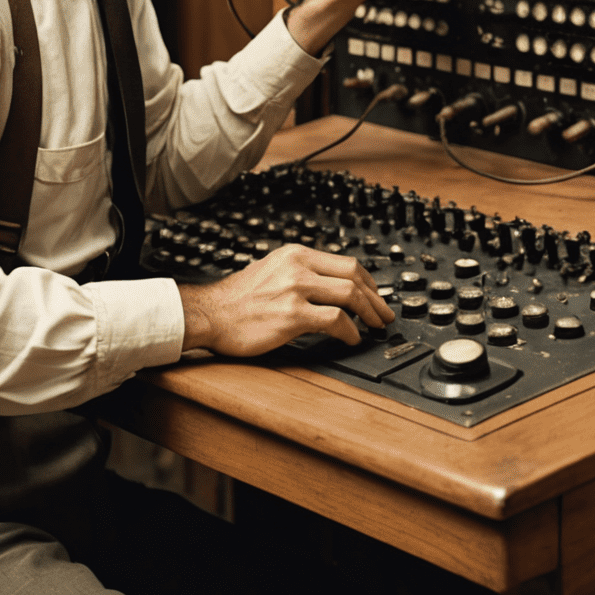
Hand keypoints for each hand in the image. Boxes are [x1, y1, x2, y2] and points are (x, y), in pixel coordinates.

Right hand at [177, 244, 394, 357]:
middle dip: (376, 298)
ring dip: (369, 314)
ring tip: (374, 328)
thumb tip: (329, 284)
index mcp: (296, 254)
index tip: (376, 296)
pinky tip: (352, 339)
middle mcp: (298, 266)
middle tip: (384, 315)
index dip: (368, 282)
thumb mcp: (271, 269)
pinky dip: (350, 331)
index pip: (346, 263)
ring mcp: (295, 289)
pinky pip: (335, 320)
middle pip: (354, 276)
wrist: (209, 313)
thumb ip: (299, 272)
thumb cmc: (236, 299)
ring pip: (350, 295)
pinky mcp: (292, 315)